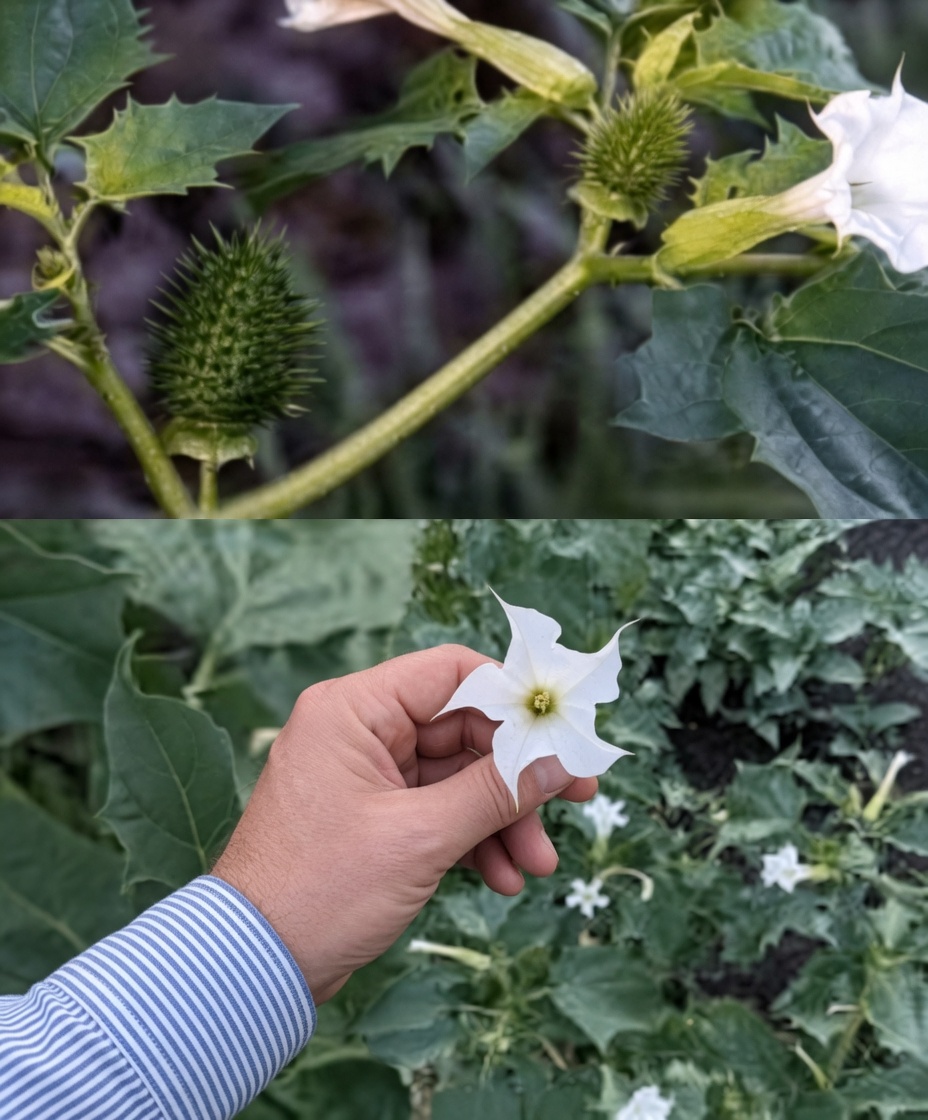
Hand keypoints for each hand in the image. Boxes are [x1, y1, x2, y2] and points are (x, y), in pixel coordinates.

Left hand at [212, 645, 597, 1002]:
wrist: (251, 968)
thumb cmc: (321, 891)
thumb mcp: (421, 837)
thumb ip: (495, 792)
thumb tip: (559, 762)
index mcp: (354, 709)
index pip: (452, 673)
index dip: (514, 699)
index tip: (563, 732)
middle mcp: (358, 730)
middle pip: (462, 729)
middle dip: (516, 775)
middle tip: (574, 800)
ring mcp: (365, 774)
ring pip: (455, 775)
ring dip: (500, 816)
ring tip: (536, 864)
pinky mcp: (371, 815)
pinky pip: (436, 809)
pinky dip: (470, 838)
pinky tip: (502, 877)